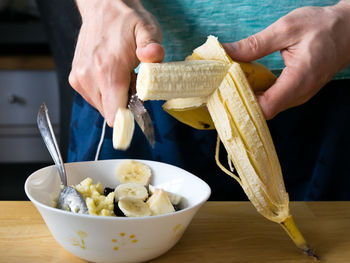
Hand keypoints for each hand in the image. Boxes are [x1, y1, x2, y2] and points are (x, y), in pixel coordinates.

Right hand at [69, 0, 163, 125]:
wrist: (102, 7)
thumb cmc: (126, 20)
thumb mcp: (147, 29)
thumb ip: (152, 46)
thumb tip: (154, 56)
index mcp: (108, 70)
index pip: (114, 115)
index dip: (128, 120)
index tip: (137, 113)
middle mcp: (89, 77)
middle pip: (111, 113)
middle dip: (125, 105)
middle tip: (132, 83)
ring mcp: (80, 78)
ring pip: (102, 107)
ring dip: (115, 98)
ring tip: (121, 76)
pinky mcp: (75, 79)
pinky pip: (94, 98)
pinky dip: (105, 93)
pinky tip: (110, 76)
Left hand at [223, 1, 349, 119]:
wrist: (348, 30)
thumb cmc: (323, 27)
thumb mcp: (286, 29)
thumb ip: (255, 44)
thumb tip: (226, 52)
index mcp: (299, 80)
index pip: (266, 107)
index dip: (242, 104)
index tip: (222, 93)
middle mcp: (299, 94)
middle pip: (263, 111)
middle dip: (239, 102)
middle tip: (218, 89)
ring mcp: (298, 95)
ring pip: (267, 108)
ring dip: (247, 98)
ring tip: (227, 86)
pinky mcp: (296, 92)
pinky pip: (272, 100)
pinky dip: (256, 94)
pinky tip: (243, 83)